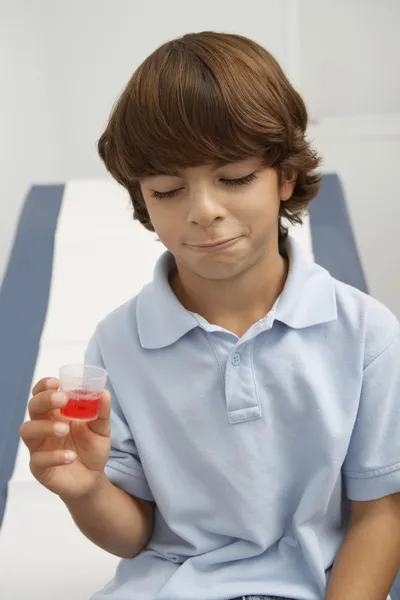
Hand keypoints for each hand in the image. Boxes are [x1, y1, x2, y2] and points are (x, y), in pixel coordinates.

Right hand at [20, 377, 110, 500]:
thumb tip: (104, 393)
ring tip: (65, 429)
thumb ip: (102, 411)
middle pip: (33, 407)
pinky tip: (70, 456)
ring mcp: (39, 446)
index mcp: (56, 412)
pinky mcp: (40, 467)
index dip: (44, 386)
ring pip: (28, 431)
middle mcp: (43, 426)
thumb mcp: (102, 429)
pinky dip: (54, 456)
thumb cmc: (92, 448)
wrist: (93, 477)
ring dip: (45, 427)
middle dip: (44, 400)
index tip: (55, 382)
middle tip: (62, 399)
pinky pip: (39, 459)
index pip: (42, 393)